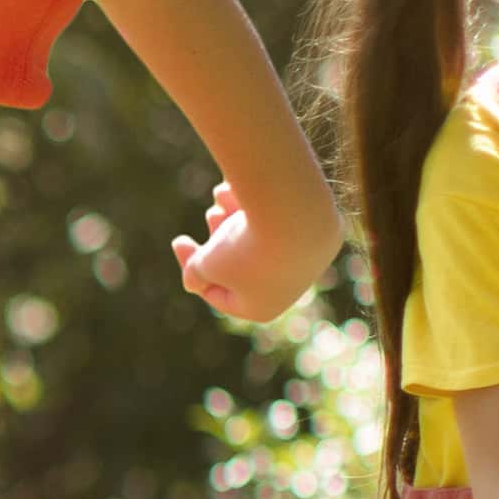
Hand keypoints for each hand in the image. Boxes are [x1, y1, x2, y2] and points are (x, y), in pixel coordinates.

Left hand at [173, 179, 321, 323]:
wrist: (296, 215)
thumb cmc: (244, 247)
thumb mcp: (207, 262)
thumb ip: (196, 271)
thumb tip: (193, 281)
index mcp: (261, 308)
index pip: (218, 292)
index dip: (193, 268)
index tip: (179, 241)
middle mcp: (288, 288)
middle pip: (242, 264)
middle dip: (219, 237)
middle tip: (210, 214)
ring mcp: (307, 261)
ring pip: (260, 238)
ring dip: (234, 216)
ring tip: (220, 195)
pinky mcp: (319, 233)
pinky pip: (282, 222)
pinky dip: (258, 206)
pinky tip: (239, 190)